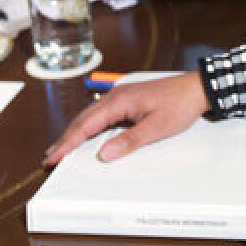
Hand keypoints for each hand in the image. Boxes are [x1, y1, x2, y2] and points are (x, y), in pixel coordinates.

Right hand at [43, 71, 210, 165]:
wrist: (196, 88)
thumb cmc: (179, 104)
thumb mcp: (156, 127)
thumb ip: (130, 141)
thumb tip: (105, 154)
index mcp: (119, 101)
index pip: (86, 125)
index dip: (68, 143)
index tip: (53, 156)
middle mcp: (116, 96)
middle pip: (83, 120)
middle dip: (66, 139)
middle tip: (49, 157)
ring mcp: (120, 97)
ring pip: (91, 117)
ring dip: (76, 133)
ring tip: (61, 149)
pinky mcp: (127, 100)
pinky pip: (102, 115)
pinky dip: (89, 127)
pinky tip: (86, 136)